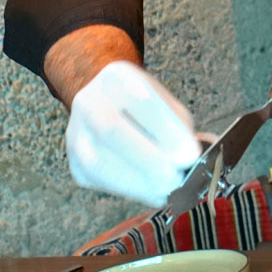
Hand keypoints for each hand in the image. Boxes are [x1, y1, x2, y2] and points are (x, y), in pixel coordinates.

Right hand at [65, 60, 200, 205]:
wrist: (107, 106)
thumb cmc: (144, 106)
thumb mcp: (164, 102)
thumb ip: (180, 126)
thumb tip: (195, 155)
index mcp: (116, 78)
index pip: (141, 102)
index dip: (166, 131)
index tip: (190, 154)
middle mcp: (88, 102)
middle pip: (111, 132)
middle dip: (147, 160)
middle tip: (176, 179)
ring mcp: (77, 135)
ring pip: (100, 164)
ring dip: (139, 183)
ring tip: (168, 191)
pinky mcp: (76, 165)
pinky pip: (102, 182)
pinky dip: (132, 190)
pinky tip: (153, 193)